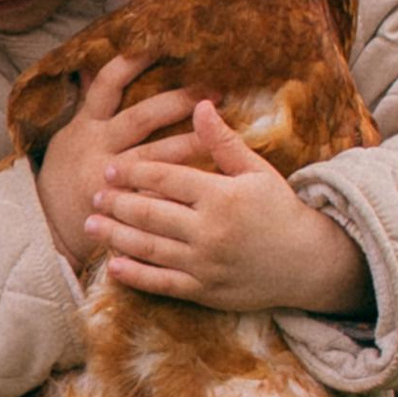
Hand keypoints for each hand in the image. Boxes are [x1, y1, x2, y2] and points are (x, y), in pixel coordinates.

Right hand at [36, 54, 200, 264]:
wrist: (44, 226)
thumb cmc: (62, 176)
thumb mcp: (68, 137)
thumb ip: (88, 106)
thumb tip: (93, 65)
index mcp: (86, 126)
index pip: (109, 84)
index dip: (134, 62)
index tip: (162, 45)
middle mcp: (97, 147)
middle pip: (142, 118)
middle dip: (178, 102)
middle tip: (213, 91)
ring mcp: (108, 179)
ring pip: (154, 158)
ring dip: (188, 144)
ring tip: (218, 135)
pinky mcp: (120, 208)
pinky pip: (154, 196)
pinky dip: (179, 189)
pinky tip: (207, 182)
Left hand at [88, 99, 374, 315]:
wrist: (308, 262)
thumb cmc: (280, 210)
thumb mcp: (256, 171)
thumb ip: (223, 141)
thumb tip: (200, 105)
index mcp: (221, 195)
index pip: (166, 179)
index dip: (133, 172)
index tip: (110, 169)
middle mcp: (210, 230)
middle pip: (150, 213)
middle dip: (116, 204)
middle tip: (92, 196)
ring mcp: (205, 264)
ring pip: (149, 248)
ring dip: (115, 236)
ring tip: (89, 225)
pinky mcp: (204, 291)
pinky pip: (162, 283)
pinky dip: (135, 276)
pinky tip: (113, 266)